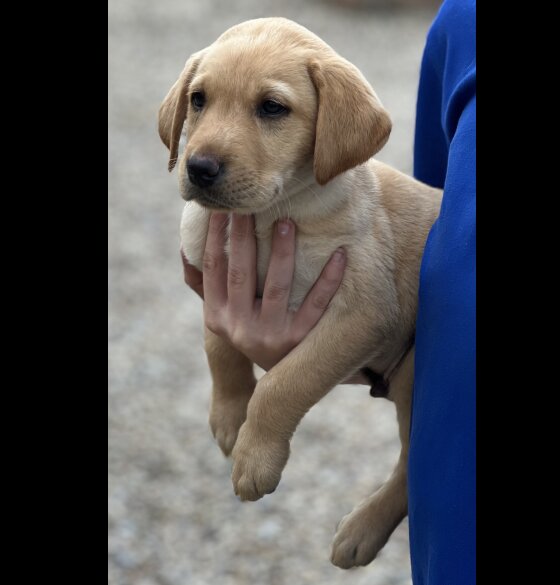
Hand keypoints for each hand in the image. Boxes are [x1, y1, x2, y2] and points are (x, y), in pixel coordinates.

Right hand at [181, 212, 345, 370]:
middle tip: (250, 204)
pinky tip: (340, 254)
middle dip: (243, 236)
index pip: (213, 269)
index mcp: (218, 316)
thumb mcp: (223, 315)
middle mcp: (239, 328)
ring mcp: (270, 336)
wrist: (280, 378)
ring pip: (277, 286)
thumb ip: (203, 285)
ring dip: (282, 252)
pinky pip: (316, 304)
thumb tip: (185, 247)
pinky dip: (329, 279)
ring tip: (286, 222)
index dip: (214, 236)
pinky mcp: (300, 340)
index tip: (222, 207)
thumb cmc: (251, 330)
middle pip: (240, 273)